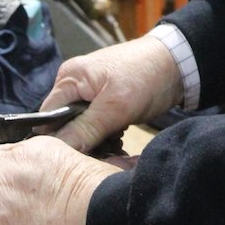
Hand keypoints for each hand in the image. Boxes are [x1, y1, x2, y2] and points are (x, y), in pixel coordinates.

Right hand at [38, 36, 183, 152]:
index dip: (55, 141)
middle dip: (78, 143)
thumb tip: (57, 152)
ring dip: (93, 142)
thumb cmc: (146, 76)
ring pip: (79, 129)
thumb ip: (84, 129)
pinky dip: (103, 136)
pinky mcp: (104, 103)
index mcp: (69, 78)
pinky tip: (116, 142)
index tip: (70, 160)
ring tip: (111, 148)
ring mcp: (89, 94)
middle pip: (62, 125)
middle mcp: (74, 85)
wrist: (178, 64)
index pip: (46, 117)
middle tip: (97, 155)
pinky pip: (93, 126)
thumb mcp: (115, 106)